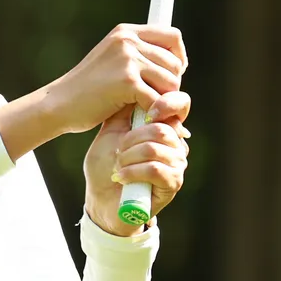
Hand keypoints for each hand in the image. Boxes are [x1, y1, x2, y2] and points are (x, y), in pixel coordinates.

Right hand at [0, 24, 188, 162]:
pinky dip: (152, 113)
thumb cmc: (86, 89)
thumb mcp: (111, 61)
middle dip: (169, 84)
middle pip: (176, 63)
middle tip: (153, 98)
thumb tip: (178, 63)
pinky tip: (139, 117)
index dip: (179, 57)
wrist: (58, 104)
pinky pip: (157, 99)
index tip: (171, 74)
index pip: (172, 36)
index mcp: (124, 33)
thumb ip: (138, 55)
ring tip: (143, 107)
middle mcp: (127, 41)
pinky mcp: (127, 82)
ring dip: (162, 99)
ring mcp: (127, 60)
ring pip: (171, 82)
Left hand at [83, 90, 191, 234]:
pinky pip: (156, 169)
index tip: (144, 111)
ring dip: (128, 157)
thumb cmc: (105, 164)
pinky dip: (132, 172)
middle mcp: (176, 143)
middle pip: (161, 128)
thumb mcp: (111, 131)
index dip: (165, 102)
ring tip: (117, 165)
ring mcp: (177, 164)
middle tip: (117, 151)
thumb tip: (135, 81)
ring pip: (156, 148)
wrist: (100, 198)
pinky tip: (120, 177)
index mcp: (163, 127)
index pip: (179, 104)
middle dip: (131, 139)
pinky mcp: (173, 184)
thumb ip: (125, 109)